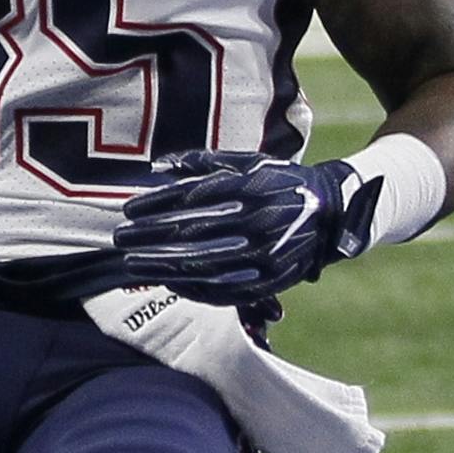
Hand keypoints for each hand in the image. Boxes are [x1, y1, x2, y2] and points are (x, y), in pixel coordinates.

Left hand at [111, 149, 380, 303]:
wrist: (333, 212)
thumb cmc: (282, 182)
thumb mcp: (249, 162)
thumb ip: (204, 163)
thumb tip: (158, 167)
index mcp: (253, 188)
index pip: (192, 199)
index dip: (156, 205)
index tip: (128, 210)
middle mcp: (260, 221)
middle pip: (193, 234)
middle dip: (151, 238)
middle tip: (120, 240)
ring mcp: (267, 254)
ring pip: (206, 265)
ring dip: (165, 267)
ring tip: (135, 264)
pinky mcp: (273, 280)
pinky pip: (228, 290)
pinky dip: (196, 289)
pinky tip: (171, 282)